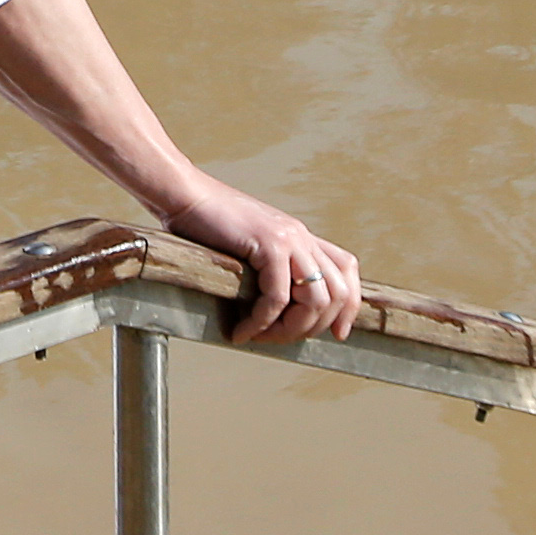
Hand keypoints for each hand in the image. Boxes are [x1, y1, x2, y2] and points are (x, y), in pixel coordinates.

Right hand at [158, 174, 364, 346]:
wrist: (186, 196)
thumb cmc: (207, 224)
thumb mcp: (251, 245)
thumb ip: (270, 266)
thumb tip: (276, 308)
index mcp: (301, 236)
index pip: (346, 270)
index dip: (349, 306)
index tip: (339, 333)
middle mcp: (302, 236)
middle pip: (337, 293)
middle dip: (312, 328)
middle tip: (277, 339)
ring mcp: (289, 238)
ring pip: (315, 300)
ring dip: (289, 329)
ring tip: (259, 336)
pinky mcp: (269, 244)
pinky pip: (277, 298)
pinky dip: (260, 322)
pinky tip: (241, 329)